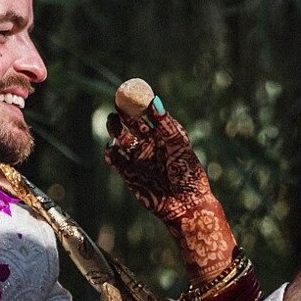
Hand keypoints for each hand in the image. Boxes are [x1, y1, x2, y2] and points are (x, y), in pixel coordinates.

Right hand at [104, 103, 237, 281]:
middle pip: (131, 126)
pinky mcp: (130, 175)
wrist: (186, 206)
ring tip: (113, 124)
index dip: (137, 105)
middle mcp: (150, 146)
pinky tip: (112, 147)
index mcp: (164, 136)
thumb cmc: (188, 175)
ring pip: (121, 140)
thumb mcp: (179, 146)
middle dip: (122, 116)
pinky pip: (116, 161)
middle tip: (116, 108)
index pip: (147, 116)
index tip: (130, 94)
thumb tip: (155, 102)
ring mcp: (139, 160)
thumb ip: (166, 125)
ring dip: (114, 131)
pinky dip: (111, 153)